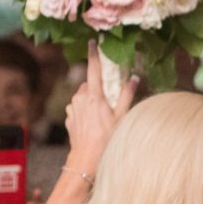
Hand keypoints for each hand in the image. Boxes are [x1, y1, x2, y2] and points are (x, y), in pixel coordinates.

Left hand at [63, 45, 135, 173]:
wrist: (86, 161)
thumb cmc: (106, 140)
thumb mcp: (122, 118)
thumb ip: (127, 96)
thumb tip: (134, 78)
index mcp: (94, 96)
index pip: (93, 69)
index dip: (94, 54)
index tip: (93, 42)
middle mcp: (79, 98)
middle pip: (89, 84)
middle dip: (98, 88)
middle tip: (109, 102)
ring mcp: (72, 108)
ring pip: (83, 96)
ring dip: (91, 101)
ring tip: (102, 117)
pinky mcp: (68, 117)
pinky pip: (78, 108)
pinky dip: (85, 111)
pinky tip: (93, 125)